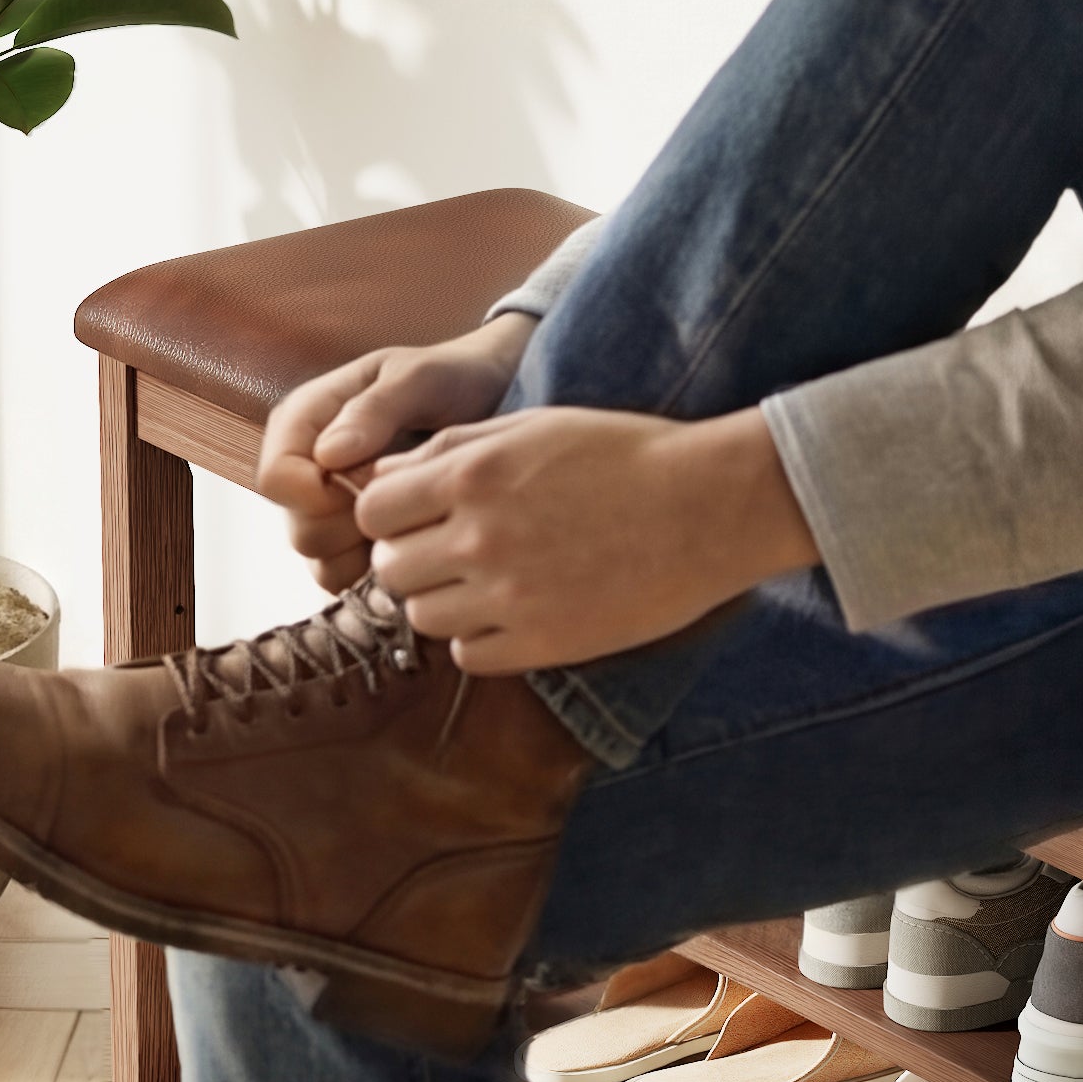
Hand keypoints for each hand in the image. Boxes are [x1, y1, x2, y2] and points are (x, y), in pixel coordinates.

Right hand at [255, 312, 539, 591]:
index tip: (370, 485)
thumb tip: (328, 455)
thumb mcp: (419, 379)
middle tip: (405, 502)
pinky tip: (418, 540)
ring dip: (370, 553)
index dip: (319, 495)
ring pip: (322, 562)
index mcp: (302, 422)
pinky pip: (348, 577)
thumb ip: (374, 410)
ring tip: (416, 518)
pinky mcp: (353, 539)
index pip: (276, 480)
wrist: (491, 398)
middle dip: (354, 528)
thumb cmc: (453, 378)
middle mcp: (305, 469)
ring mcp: (327, 509)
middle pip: (300, 531)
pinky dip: (381, 570)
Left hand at [354, 403, 817, 672]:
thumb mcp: (532, 426)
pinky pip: (470, 655)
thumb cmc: (626, 454)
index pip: (373, 510)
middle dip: (412, 561)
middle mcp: (480, 536)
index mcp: (472, 474)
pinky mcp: (544, 641)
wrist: (709, 505)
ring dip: (445, 602)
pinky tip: (517, 613)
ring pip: (424, 617)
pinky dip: (482, 639)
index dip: (391, 515)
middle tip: (455, 554)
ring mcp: (511, 594)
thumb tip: (380, 478)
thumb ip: (450, 449)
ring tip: (491, 583)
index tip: (421, 517)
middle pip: (390, 569)